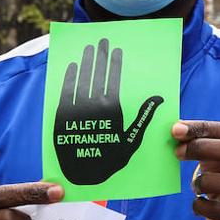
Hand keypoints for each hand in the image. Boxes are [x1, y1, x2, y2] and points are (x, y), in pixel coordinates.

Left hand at [54, 38, 163, 184]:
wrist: (83, 177)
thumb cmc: (111, 161)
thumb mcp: (132, 141)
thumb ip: (143, 117)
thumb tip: (159, 99)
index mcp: (112, 112)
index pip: (113, 80)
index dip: (114, 64)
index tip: (116, 50)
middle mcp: (93, 108)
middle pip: (97, 76)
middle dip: (100, 57)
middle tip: (102, 41)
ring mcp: (75, 111)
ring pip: (81, 80)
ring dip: (85, 63)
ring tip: (89, 48)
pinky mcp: (60, 117)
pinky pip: (65, 93)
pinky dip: (69, 79)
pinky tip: (73, 67)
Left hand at [173, 120, 219, 219]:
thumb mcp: (219, 154)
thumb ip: (202, 139)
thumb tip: (178, 130)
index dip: (205, 128)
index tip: (177, 130)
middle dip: (203, 148)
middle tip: (178, 151)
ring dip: (205, 181)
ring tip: (196, 185)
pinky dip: (202, 205)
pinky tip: (198, 202)